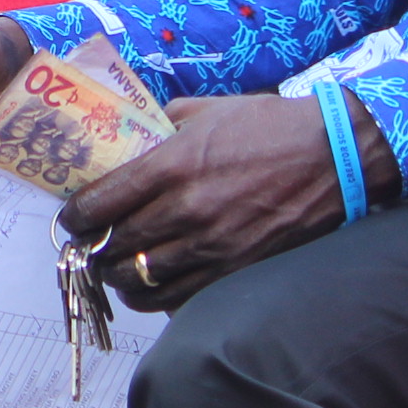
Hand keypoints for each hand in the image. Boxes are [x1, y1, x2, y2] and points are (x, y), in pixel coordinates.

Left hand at [63, 91, 399, 311]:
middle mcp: (188, 210)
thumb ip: (161, 123)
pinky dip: (159, 297)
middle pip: (117, 246)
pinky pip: (184, 298)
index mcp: (173, 166)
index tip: (72, 219)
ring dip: (121, 278)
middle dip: (93, 250)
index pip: (102, 203)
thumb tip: (128, 132)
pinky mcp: (240, 269)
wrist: (335, 156)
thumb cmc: (268, 126)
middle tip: (87, 247)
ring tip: (115, 270)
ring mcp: (215, 246)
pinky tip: (153, 286)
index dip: (77, 217)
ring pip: (145, 280)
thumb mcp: (206, 110)